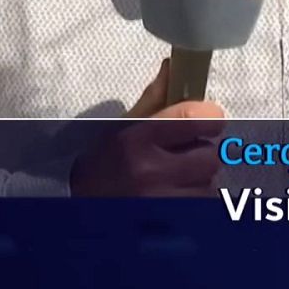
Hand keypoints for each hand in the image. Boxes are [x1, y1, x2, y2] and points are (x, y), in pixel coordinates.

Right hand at [70, 59, 227, 196]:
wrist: (77, 209)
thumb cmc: (105, 162)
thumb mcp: (121, 127)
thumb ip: (154, 99)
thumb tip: (174, 66)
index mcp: (138, 140)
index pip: (200, 119)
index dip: (209, 118)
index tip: (206, 122)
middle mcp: (151, 171)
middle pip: (210, 154)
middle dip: (201, 154)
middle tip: (182, 157)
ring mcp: (161, 201)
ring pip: (210, 183)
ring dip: (199, 180)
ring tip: (173, 181)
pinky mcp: (171, 222)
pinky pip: (204, 205)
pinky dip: (196, 199)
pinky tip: (174, 197)